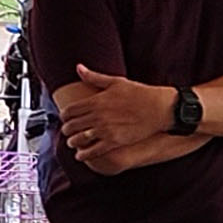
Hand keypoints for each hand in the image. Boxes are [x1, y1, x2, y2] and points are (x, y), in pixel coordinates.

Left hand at [59, 65, 174, 160]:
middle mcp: (98, 116)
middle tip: (66, 131)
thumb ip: (94, 77)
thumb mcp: (116, 81)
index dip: (64, 116)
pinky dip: (84, 155)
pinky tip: (80, 156)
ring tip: (72, 143)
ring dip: (72, 142)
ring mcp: (105, 129)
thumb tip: (78, 67)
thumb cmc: (138, 93)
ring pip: (80, 139)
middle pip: (72, 126)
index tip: (64, 118)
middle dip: (66, 130)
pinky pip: (93, 151)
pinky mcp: (114, 141)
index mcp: (96, 101)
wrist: (158, 108)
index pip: (70, 110)